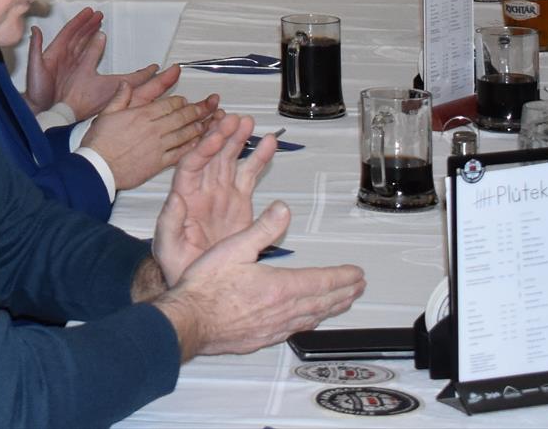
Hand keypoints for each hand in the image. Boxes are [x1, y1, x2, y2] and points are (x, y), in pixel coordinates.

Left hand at [24, 7, 104, 111]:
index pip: (69, 31)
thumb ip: (35, 48)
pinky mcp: (75, 72)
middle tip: (99, 15)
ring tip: (100, 23)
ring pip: (82, 43)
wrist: (39, 107)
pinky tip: (98, 42)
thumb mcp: (35, 67)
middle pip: (78, 34)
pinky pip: (85, 56)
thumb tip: (35, 29)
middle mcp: (63, 54)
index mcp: (55, 50)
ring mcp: (69, 62)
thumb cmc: (35, 89)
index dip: (79, 20)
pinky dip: (92, 47)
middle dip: (88, 24)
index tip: (89, 12)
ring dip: (90, 32)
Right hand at [85, 90, 216, 191]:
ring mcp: (158, 146)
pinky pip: (180, 153)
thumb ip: (120, 97)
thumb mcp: (106, 113)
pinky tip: (200, 144)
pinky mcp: (158, 163)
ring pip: (185, 134)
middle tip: (212, 106)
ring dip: (200, 127)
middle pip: (182, 117)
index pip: (169, 104)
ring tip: (211, 123)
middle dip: (199, 110)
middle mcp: (154, 129)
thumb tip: (127, 84)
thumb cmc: (99, 142)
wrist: (98, 168)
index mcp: (142, 114)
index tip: (187, 101)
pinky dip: (191, 147)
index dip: (181, 101)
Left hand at [150, 111, 273, 283]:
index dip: (203, 148)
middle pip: (211, 155)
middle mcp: (202, 190)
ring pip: (230, 159)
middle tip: (235, 119)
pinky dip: (258, 158)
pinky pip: (248, 174)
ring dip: (238, 140)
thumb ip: (170, 221)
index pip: (192, 164)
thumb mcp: (166, 245)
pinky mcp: (239, 202)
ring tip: (249, 122)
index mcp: (183, 196)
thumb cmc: (176, 264)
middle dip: (223, 135)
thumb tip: (176, 197)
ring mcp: (221, 194)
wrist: (198, 283)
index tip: (216, 135)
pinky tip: (267, 143)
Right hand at [154, 202, 366, 357]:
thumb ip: (262, 229)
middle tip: (359, 287)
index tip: (357, 273)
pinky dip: (311, 322)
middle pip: (323, 302)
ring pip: (313, 318)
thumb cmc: (205, 286)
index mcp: (279, 286)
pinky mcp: (263, 337)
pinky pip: (297, 330)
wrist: (189, 320)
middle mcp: (283, 310)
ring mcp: (274, 327)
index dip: (342, 277)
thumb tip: (283, 209)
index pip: (321, 281)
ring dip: (332, 309)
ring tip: (343, 303)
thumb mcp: (233, 247)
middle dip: (344, 293)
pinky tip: (310, 321)